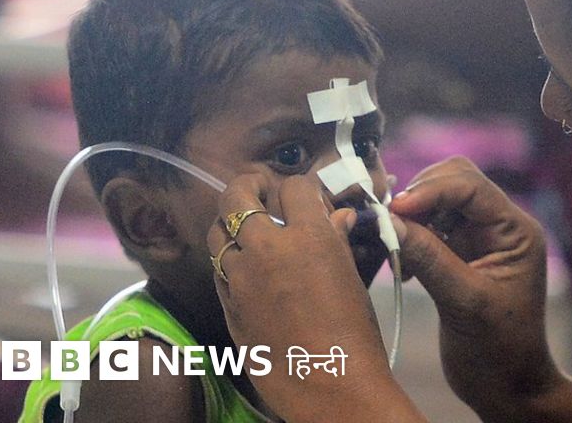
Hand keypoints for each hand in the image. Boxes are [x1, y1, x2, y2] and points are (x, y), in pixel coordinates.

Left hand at [207, 174, 423, 421]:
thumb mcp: (352, 279)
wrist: (330, 386)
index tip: (307, 198)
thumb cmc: (355, 333)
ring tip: (249, 231)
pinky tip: (246, 268)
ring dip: (232, 223)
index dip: (302, 188)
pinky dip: (229, 260)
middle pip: (238, 194)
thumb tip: (338, 217)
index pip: (294, 186)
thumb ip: (336, 240)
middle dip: (249, 186)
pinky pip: (217, 268)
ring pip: (217, 230)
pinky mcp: (227, 304)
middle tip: (262, 192)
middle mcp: (267, 248)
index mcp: (309, 236)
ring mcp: (241, 277)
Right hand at [389, 157, 563, 420]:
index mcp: (515, 231)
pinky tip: (402, 268)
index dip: (431, 190)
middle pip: (454, 181)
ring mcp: (478, 239)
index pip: (471, 186)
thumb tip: (389, 220)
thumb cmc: (499, 350)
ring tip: (394, 248)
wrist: (506, 386)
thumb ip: (429, 259)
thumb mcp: (464, 303)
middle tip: (389, 223)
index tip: (395, 210)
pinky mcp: (457, 254)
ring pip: (437, 201)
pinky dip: (409, 237)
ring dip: (411, 216)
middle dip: (419, 196)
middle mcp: (499, 227)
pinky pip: (428, 228)